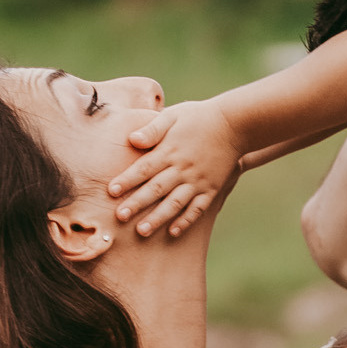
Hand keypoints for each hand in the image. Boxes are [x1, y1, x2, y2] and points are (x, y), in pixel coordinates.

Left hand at [109, 99, 243, 236]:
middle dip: (137, 204)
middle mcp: (182, 169)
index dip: (127, 180)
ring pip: (174, 203)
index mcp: (169, 150)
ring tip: (142, 231)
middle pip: (155, 189)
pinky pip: (197, 208)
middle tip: (120, 217)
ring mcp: (197, 181)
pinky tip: (173, 232)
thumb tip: (132, 139)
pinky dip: (186, 220)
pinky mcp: (211, 189)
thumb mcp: (173, 115)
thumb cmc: (199, 117)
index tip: (111, 192)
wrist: (235, 125)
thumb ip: (153, 129)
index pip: (143, 168)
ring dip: (158, 218)